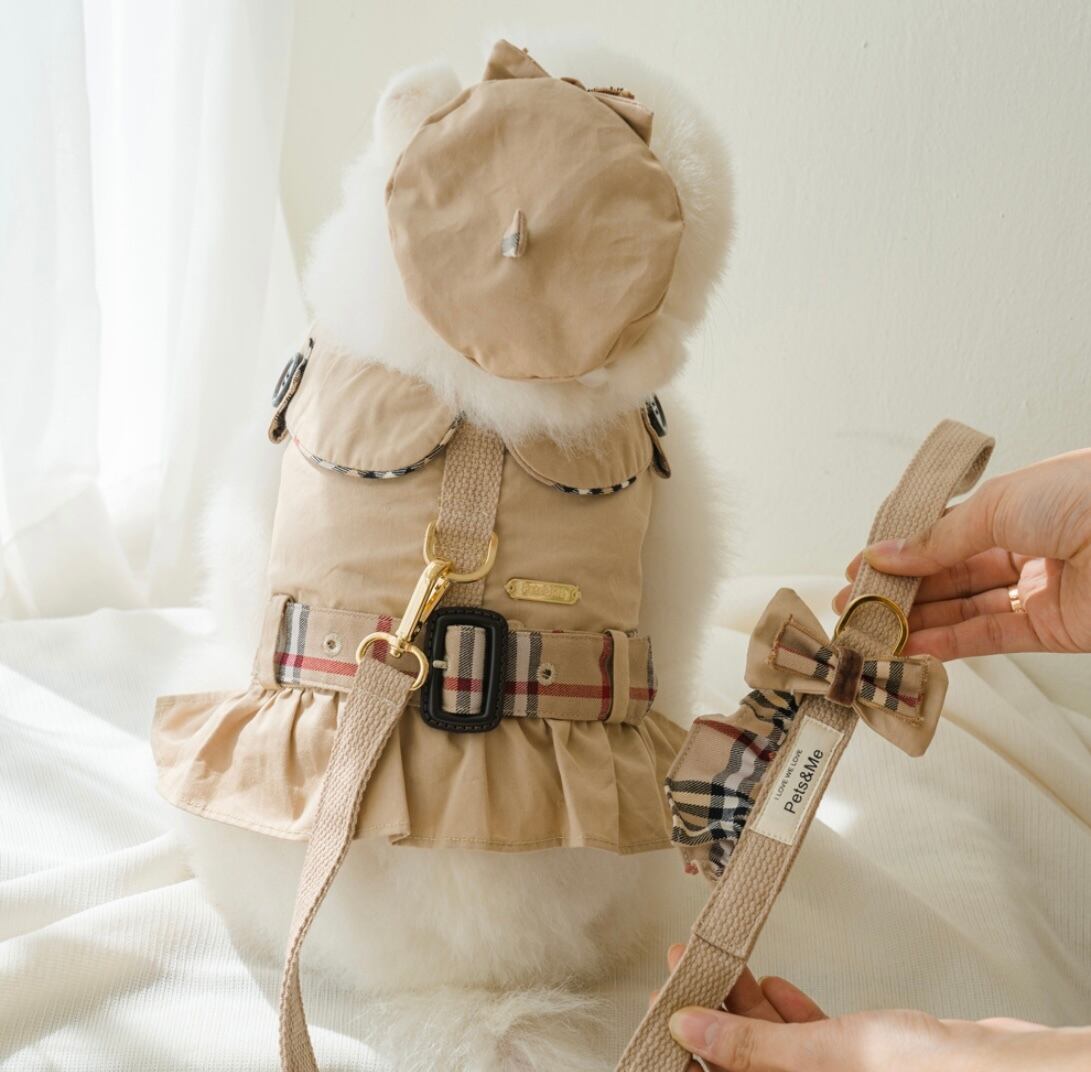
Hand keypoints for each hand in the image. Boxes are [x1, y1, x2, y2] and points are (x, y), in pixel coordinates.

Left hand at [658, 946, 1090, 1070]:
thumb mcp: (828, 1058)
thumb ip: (756, 1049)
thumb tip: (690, 1031)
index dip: (687, 1051)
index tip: (665, 1006)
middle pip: (743, 1067)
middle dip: (713, 1018)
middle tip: (687, 966)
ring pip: (776, 1052)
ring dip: (747, 1010)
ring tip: (723, 963)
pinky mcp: (864, 1068)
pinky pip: (811, 1045)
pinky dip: (789, 1014)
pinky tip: (772, 983)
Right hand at [834, 449, 1090, 658]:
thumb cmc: (1088, 497)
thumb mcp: (1000, 503)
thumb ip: (939, 538)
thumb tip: (886, 554)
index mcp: (1020, 504)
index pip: (947, 531)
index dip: (903, 549)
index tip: (862, 566)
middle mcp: (1029, 545)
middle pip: (950, 572)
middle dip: (901, 588)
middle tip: (856, 606)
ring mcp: (1040, 589)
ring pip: (965, 607)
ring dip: (916, 620)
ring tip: (871, 630)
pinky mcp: (1054, 630)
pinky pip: (990, 637)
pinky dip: (948, 643)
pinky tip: (911, 646)